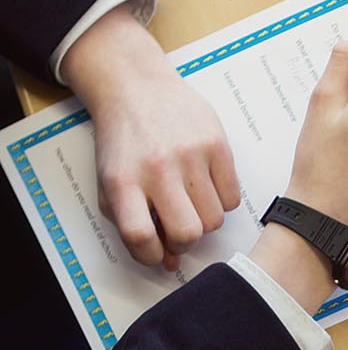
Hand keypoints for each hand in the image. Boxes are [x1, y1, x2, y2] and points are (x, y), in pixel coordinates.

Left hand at [62, 4, 239, 268]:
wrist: (136, 88)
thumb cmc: (123, 143)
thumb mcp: (111, 182)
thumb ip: (132, 223)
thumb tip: (169, 262)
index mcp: (123, 181)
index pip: (140, 236)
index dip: (150, 255)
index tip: (155, 250)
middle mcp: (157, 169)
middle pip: (187, 233)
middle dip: (185, 241)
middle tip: (179, 226)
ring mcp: (190, 155)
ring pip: (215, 220)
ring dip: (205, 220)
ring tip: (192, 200)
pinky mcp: (217, 143)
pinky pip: (233, 198)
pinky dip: (222, 200)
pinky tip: (207, 184)